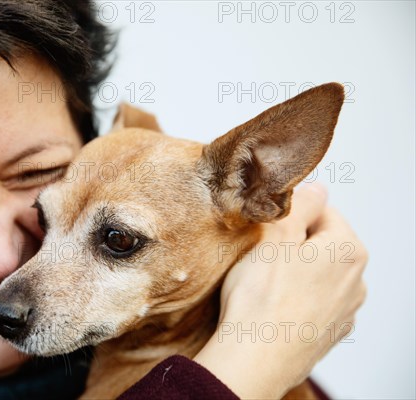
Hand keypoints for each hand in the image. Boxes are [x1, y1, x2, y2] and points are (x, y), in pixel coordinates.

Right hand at [194, 182, 367, 398]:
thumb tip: (315, 186)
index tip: (266, 229)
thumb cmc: (262, 299)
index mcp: (347, 250)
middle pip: (321, 244)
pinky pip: (311, 302)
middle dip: (291, 244)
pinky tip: (271, 306)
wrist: (255, 360)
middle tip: (259, 256)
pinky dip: (294, 299)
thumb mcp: (275, 235)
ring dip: (293, 273)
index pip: (322, 211)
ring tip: (262, 284)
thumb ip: (299, 203)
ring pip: (316, 275)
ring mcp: (344, 311)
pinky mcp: (328, 333)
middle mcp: (356, 281)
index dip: (289, 216)